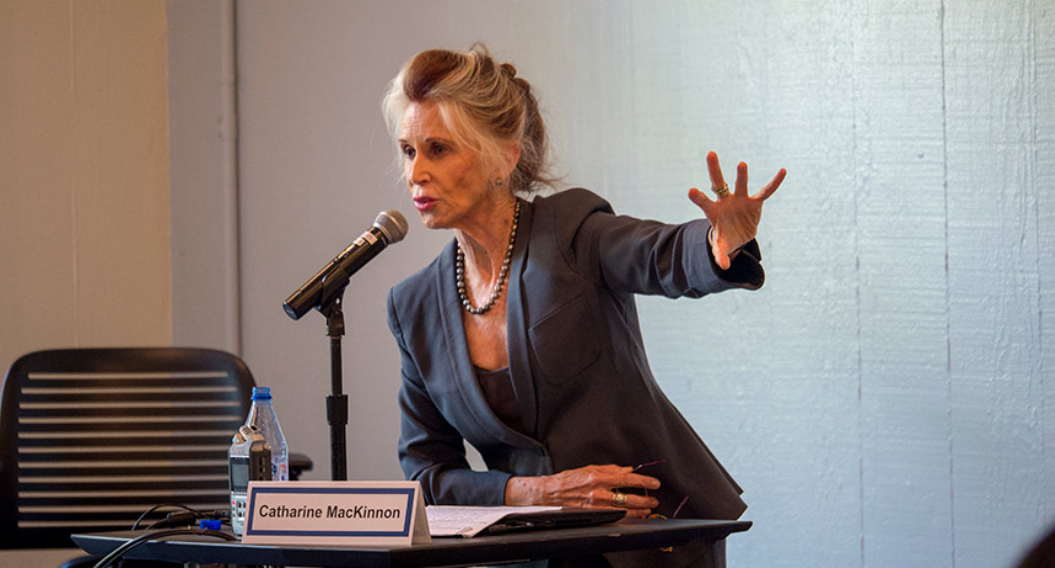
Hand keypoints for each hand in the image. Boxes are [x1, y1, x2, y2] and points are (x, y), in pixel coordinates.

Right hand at [504, 464, 660, 518]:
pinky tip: (633, 516)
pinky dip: (626, 517)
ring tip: (647, 509)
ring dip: (639, 511)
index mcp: (598, 477)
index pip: (628, 479)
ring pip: (624, 511)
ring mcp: (596, 507)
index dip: (644, 482)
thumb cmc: (568, 480)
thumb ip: (611, 469)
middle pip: (629, 498)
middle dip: (645, 500)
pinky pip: (615, 518)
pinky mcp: (593, 515)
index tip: (655, 483)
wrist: (550, 493)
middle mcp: (599, 493)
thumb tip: (628, 470)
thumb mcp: (590, 468)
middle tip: (654, 500)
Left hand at [688, 151, 785, 269]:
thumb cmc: (726, 238)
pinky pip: (766, 192)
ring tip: (741, 164)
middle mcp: (725, 201)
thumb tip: (722, 266)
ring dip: (741, 176)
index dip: (698, 197)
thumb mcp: (721, 247)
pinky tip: (783, 171)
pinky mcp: (755, 202)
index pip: (704, 202)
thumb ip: (720, 254)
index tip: (690, 190)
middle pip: (718, 183)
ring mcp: (740, 199)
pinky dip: (774, 183)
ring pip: (740, 184)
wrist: (739, 235)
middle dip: (714, 170)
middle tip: (710, 154)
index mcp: (714, 211)